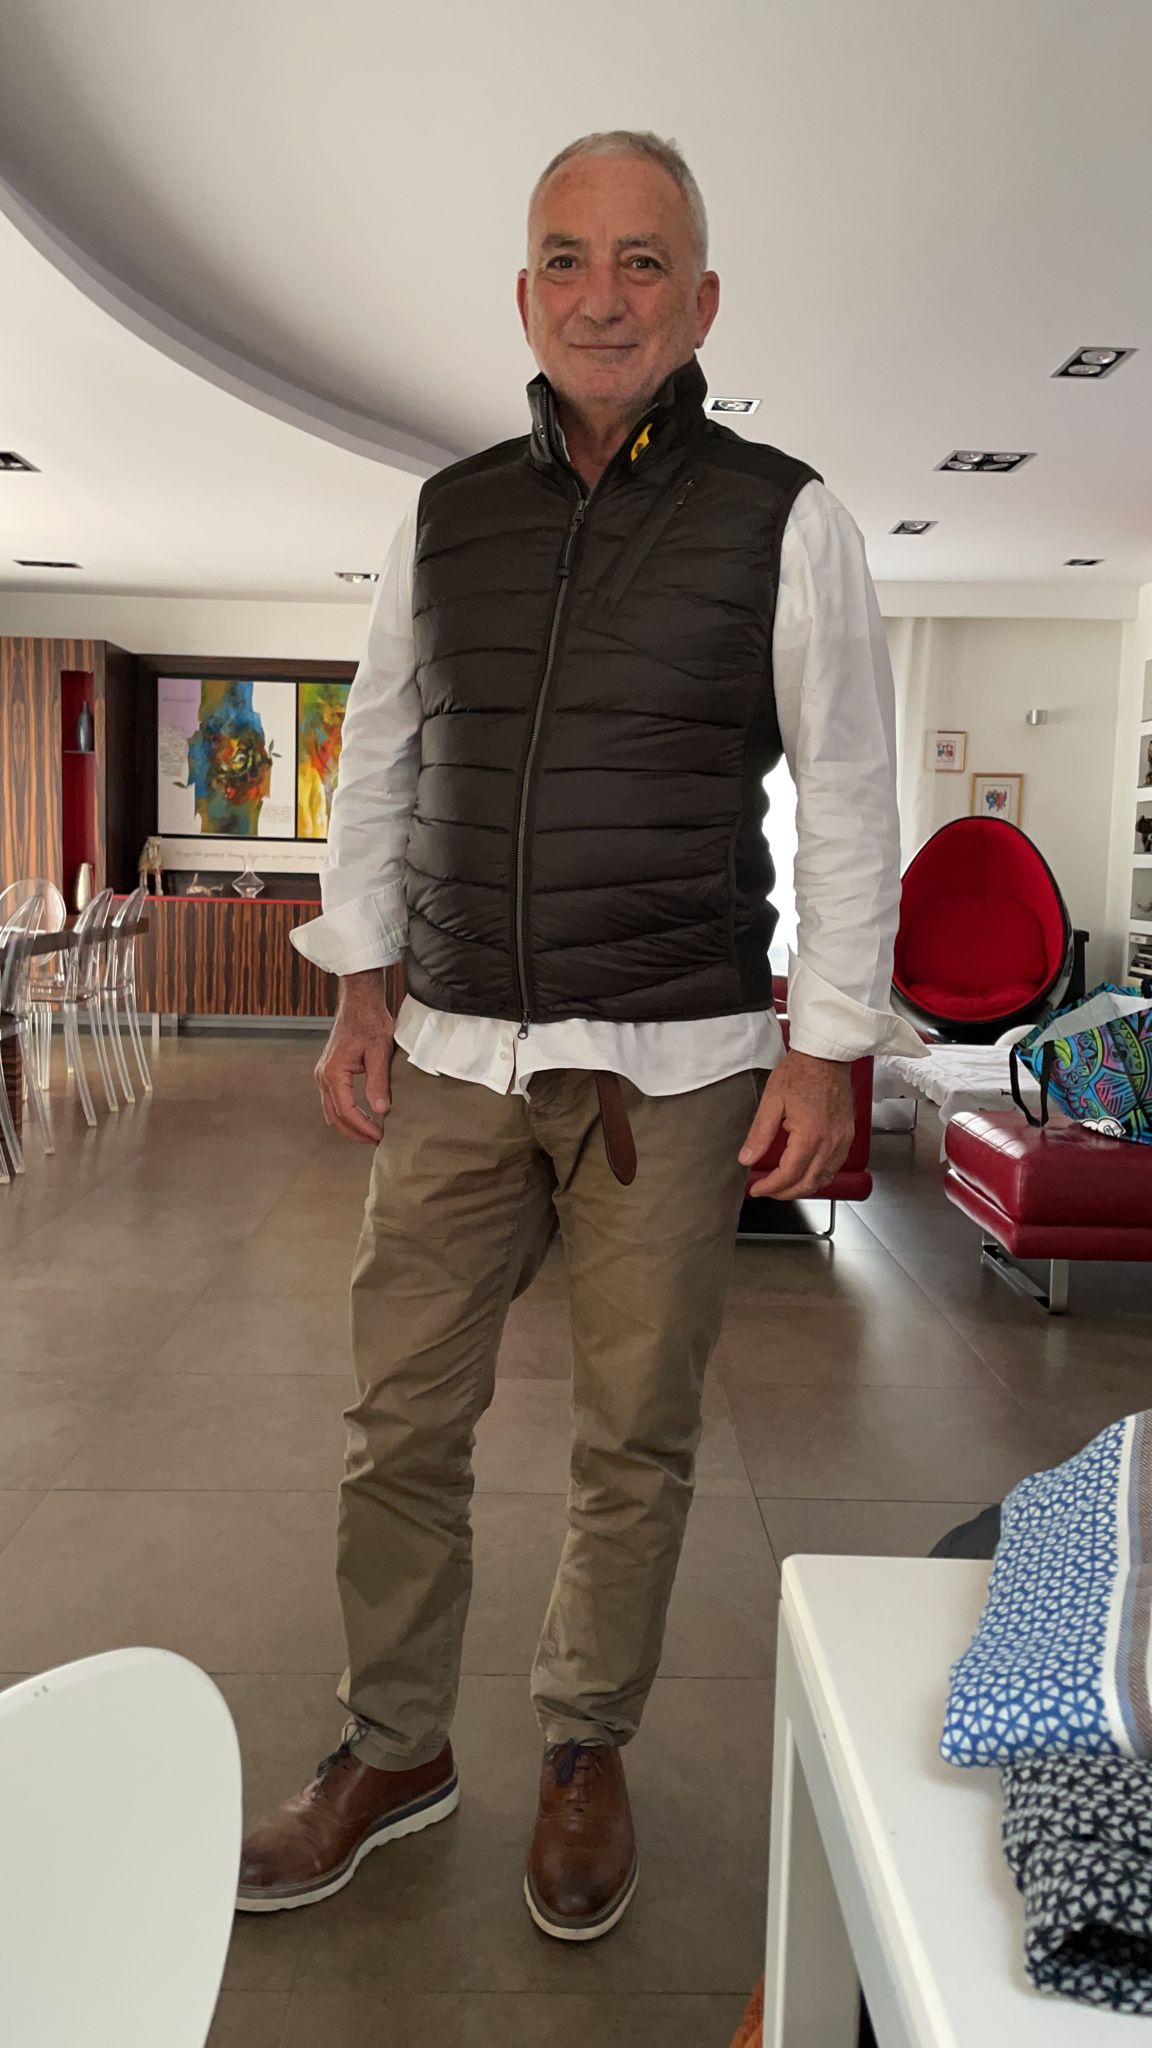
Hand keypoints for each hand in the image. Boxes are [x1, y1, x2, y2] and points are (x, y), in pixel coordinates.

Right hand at [315, 969, 394, 1144]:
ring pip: (332, 1111)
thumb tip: (380, 1110)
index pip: (346, 1111)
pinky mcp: (330, 1072)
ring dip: (350, 1125)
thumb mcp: (379, 1051)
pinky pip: (334, 1100)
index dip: (363, 1127)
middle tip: (376, 1141)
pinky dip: (347, 1114)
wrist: (359, 1002)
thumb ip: (378, 1082)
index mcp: (333, 1072)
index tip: (380, 1136)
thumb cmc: (369, 1020)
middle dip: (355, 1133)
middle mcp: (323, 1075)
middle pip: (334, 1117)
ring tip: (371, 1133)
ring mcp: (324, 1074)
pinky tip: (364, 1117)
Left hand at [739, 1050, 855, 1198]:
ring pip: (824, 1179)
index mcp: (810, 1136)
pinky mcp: (848, 1135)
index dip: (771, 1187)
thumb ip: (760, 1134)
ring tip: (783, 1186)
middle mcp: (830, 1143)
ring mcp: (842, 1140)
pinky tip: (806, 1173)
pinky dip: (819, 1176)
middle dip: (785, 1193)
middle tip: (767, 1191)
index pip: (789, 1174)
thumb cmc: (801, 1072)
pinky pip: (835, 1166)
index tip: (757, 1189)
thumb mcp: (772, 1100)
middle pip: (808, 1183)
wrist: (827, 1056)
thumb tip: (746, 1159)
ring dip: (803, 1187)